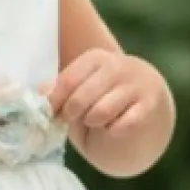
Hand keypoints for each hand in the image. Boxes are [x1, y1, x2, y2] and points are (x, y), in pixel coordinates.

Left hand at [47, 47, 164, 138]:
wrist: (147, 91)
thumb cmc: (103, 90)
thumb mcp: (82, 83)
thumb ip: (59, 88)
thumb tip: (39, 96)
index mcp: (95, 58)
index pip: (67, 81)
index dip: (55, 102)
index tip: (51, 114)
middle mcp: (117, 67)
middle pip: (81, 98)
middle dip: (71, 114)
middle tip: (73, 118)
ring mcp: (136, 85)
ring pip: (101, 113)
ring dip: (93, 122)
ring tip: (94, 120)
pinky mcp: (150, 104)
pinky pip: (124, 125)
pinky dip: (114, 131)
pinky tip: (114, 126)